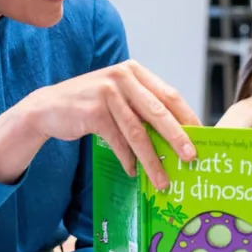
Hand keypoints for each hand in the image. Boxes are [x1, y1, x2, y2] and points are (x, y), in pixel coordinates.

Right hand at [10, 60, 199, 189]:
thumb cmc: (93, 105)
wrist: (49, 107)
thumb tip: (178, 138)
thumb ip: (143, 108)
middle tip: (191, 158)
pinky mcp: (93, 111)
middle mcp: (123, 77)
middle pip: (158, 112)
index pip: (169, 95)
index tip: (202, 137)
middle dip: (177, 138)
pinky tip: (133, 172)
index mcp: (135, 71)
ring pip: (137, 132)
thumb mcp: (120, 98)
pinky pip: (117, 141)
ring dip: (152, 160)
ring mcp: (107, 93)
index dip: (187, 117)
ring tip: (162, 180)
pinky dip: (127, 159)